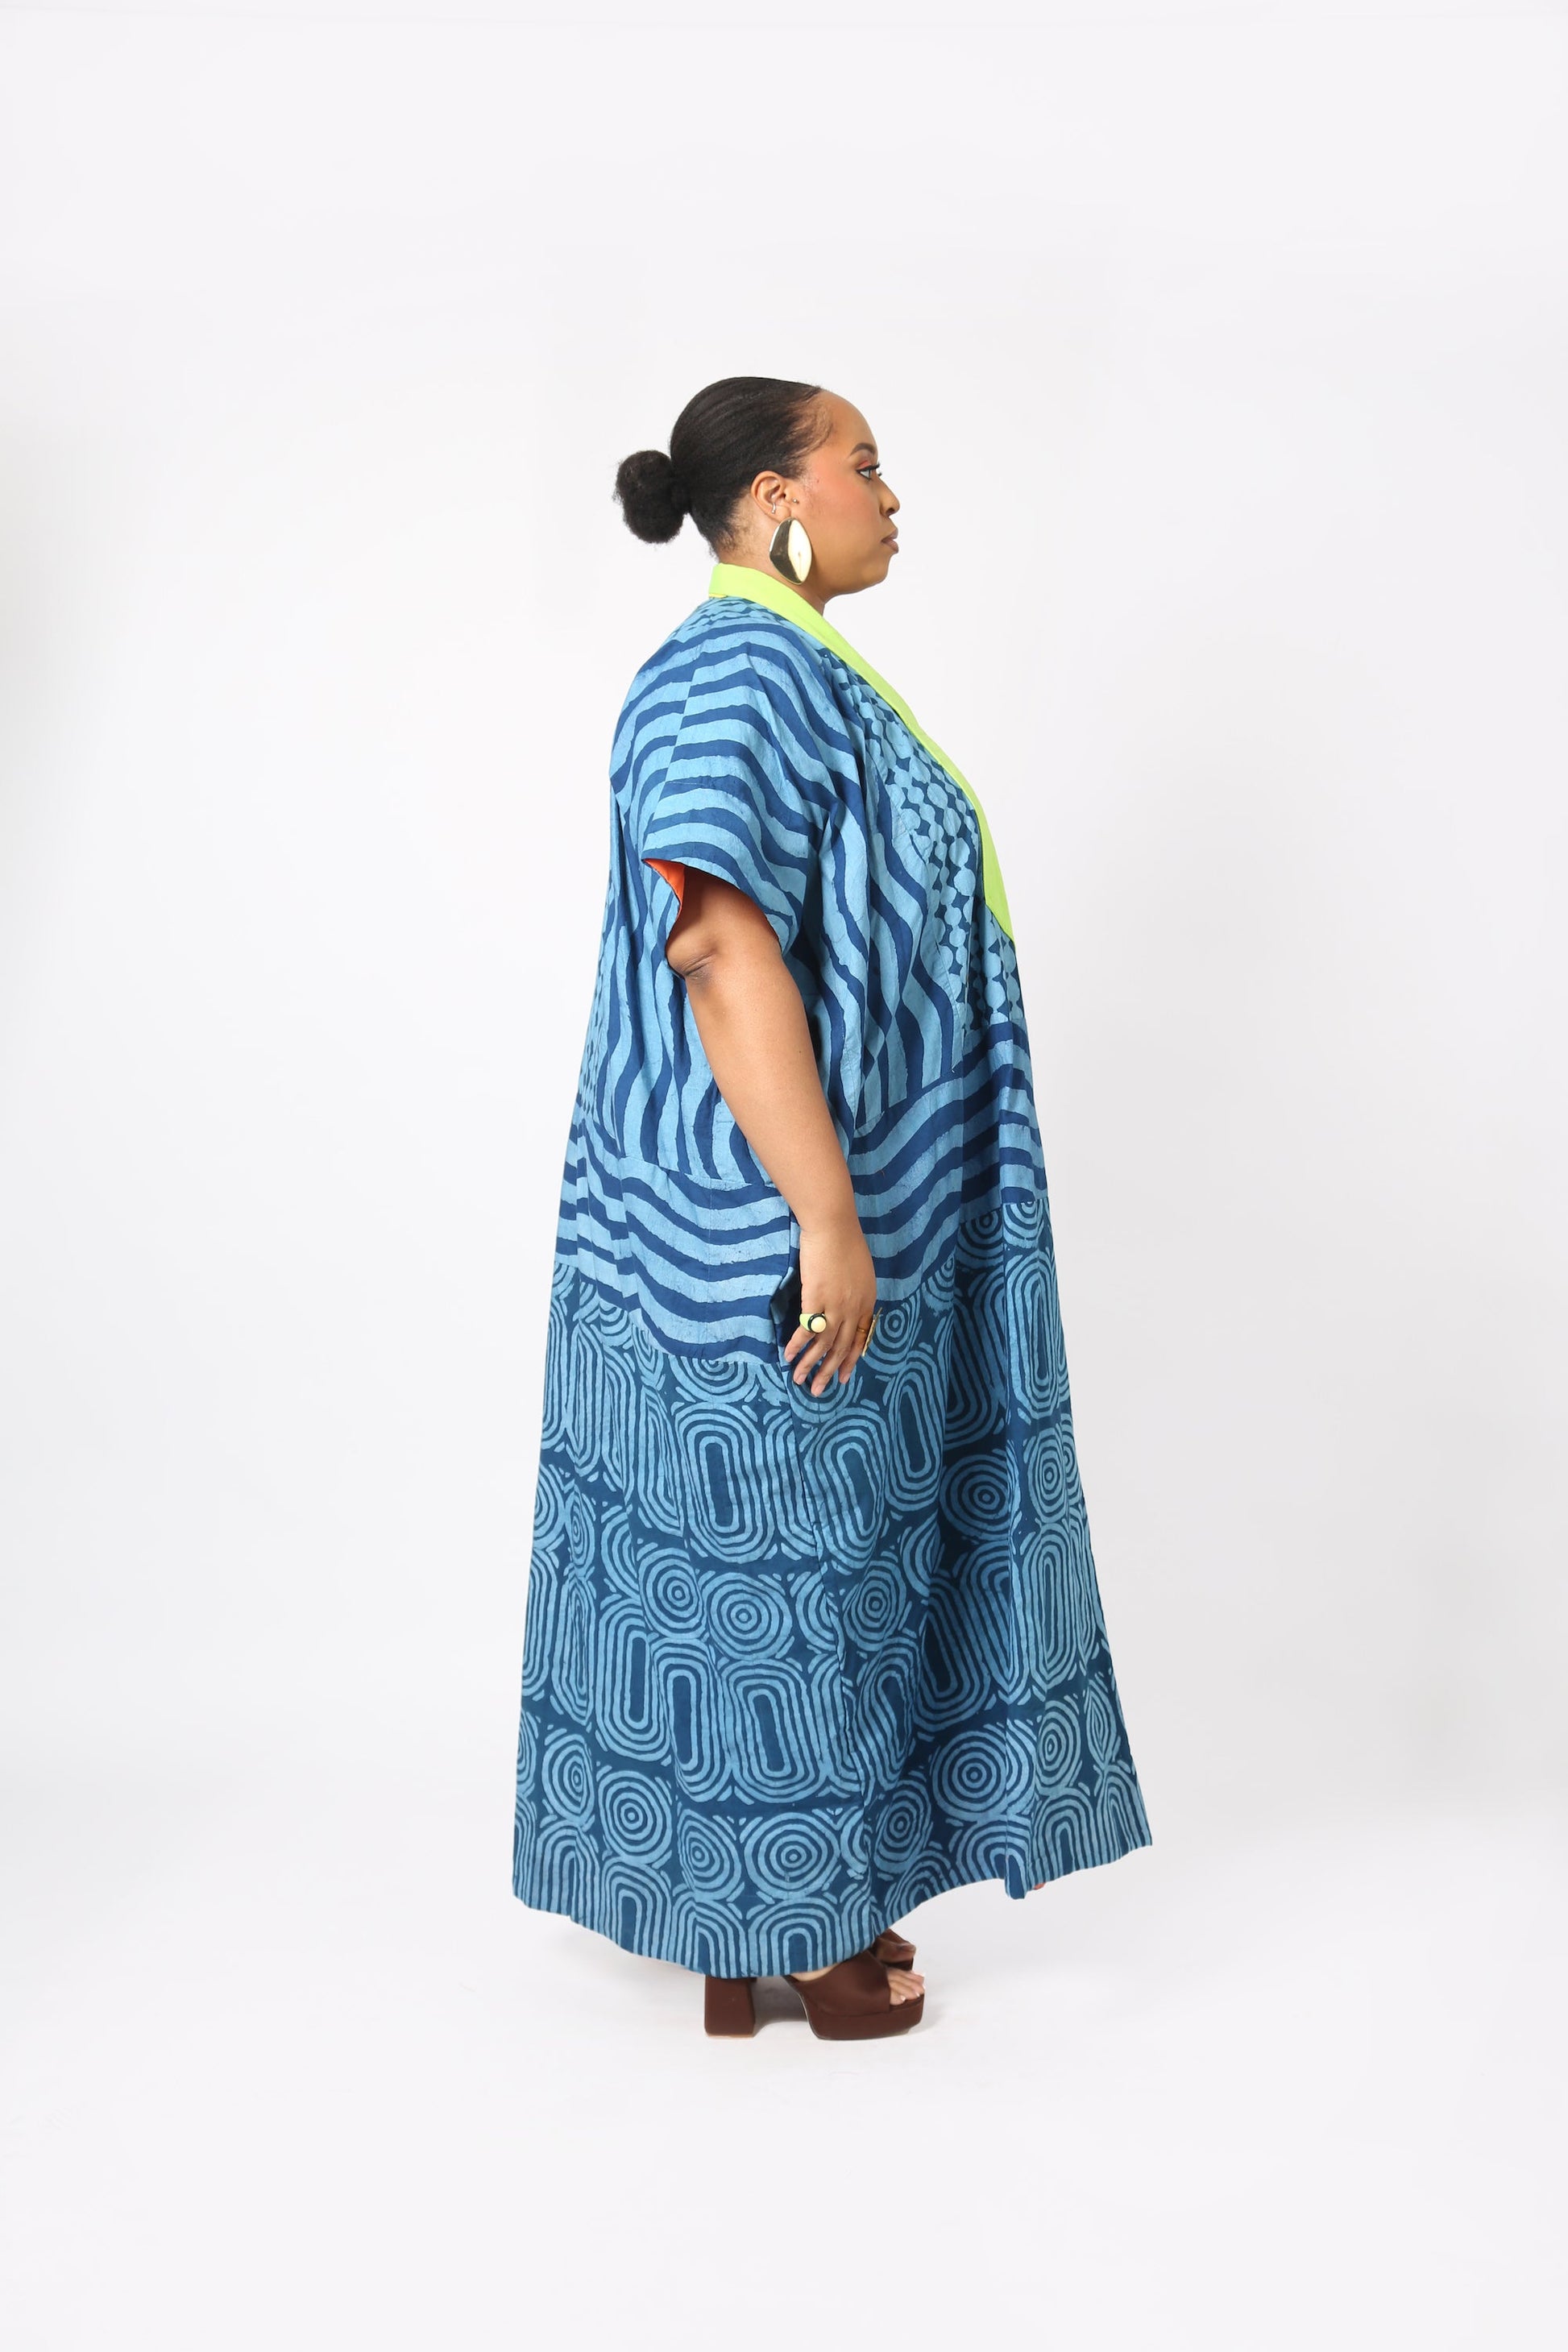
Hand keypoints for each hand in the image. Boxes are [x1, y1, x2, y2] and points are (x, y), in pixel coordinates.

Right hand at [782, 1213, 877, 1395]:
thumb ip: (856, 1292)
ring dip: (809, 1364)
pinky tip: (788, 1356)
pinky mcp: (816, 1299)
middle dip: (829, 1372)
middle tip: (818, 1390)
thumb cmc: (845, 1241)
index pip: (860, 1339)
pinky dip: (796, 1345)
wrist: (833, 1226)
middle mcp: (854, 1308)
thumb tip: (847, 1304)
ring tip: (799, 1380)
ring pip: (824, 1344)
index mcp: (867, 1301)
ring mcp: (836, 1306)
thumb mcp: (860, 1271)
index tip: (844, 1378)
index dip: (851, 1360)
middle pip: (842, 1347)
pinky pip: (807, 1330)